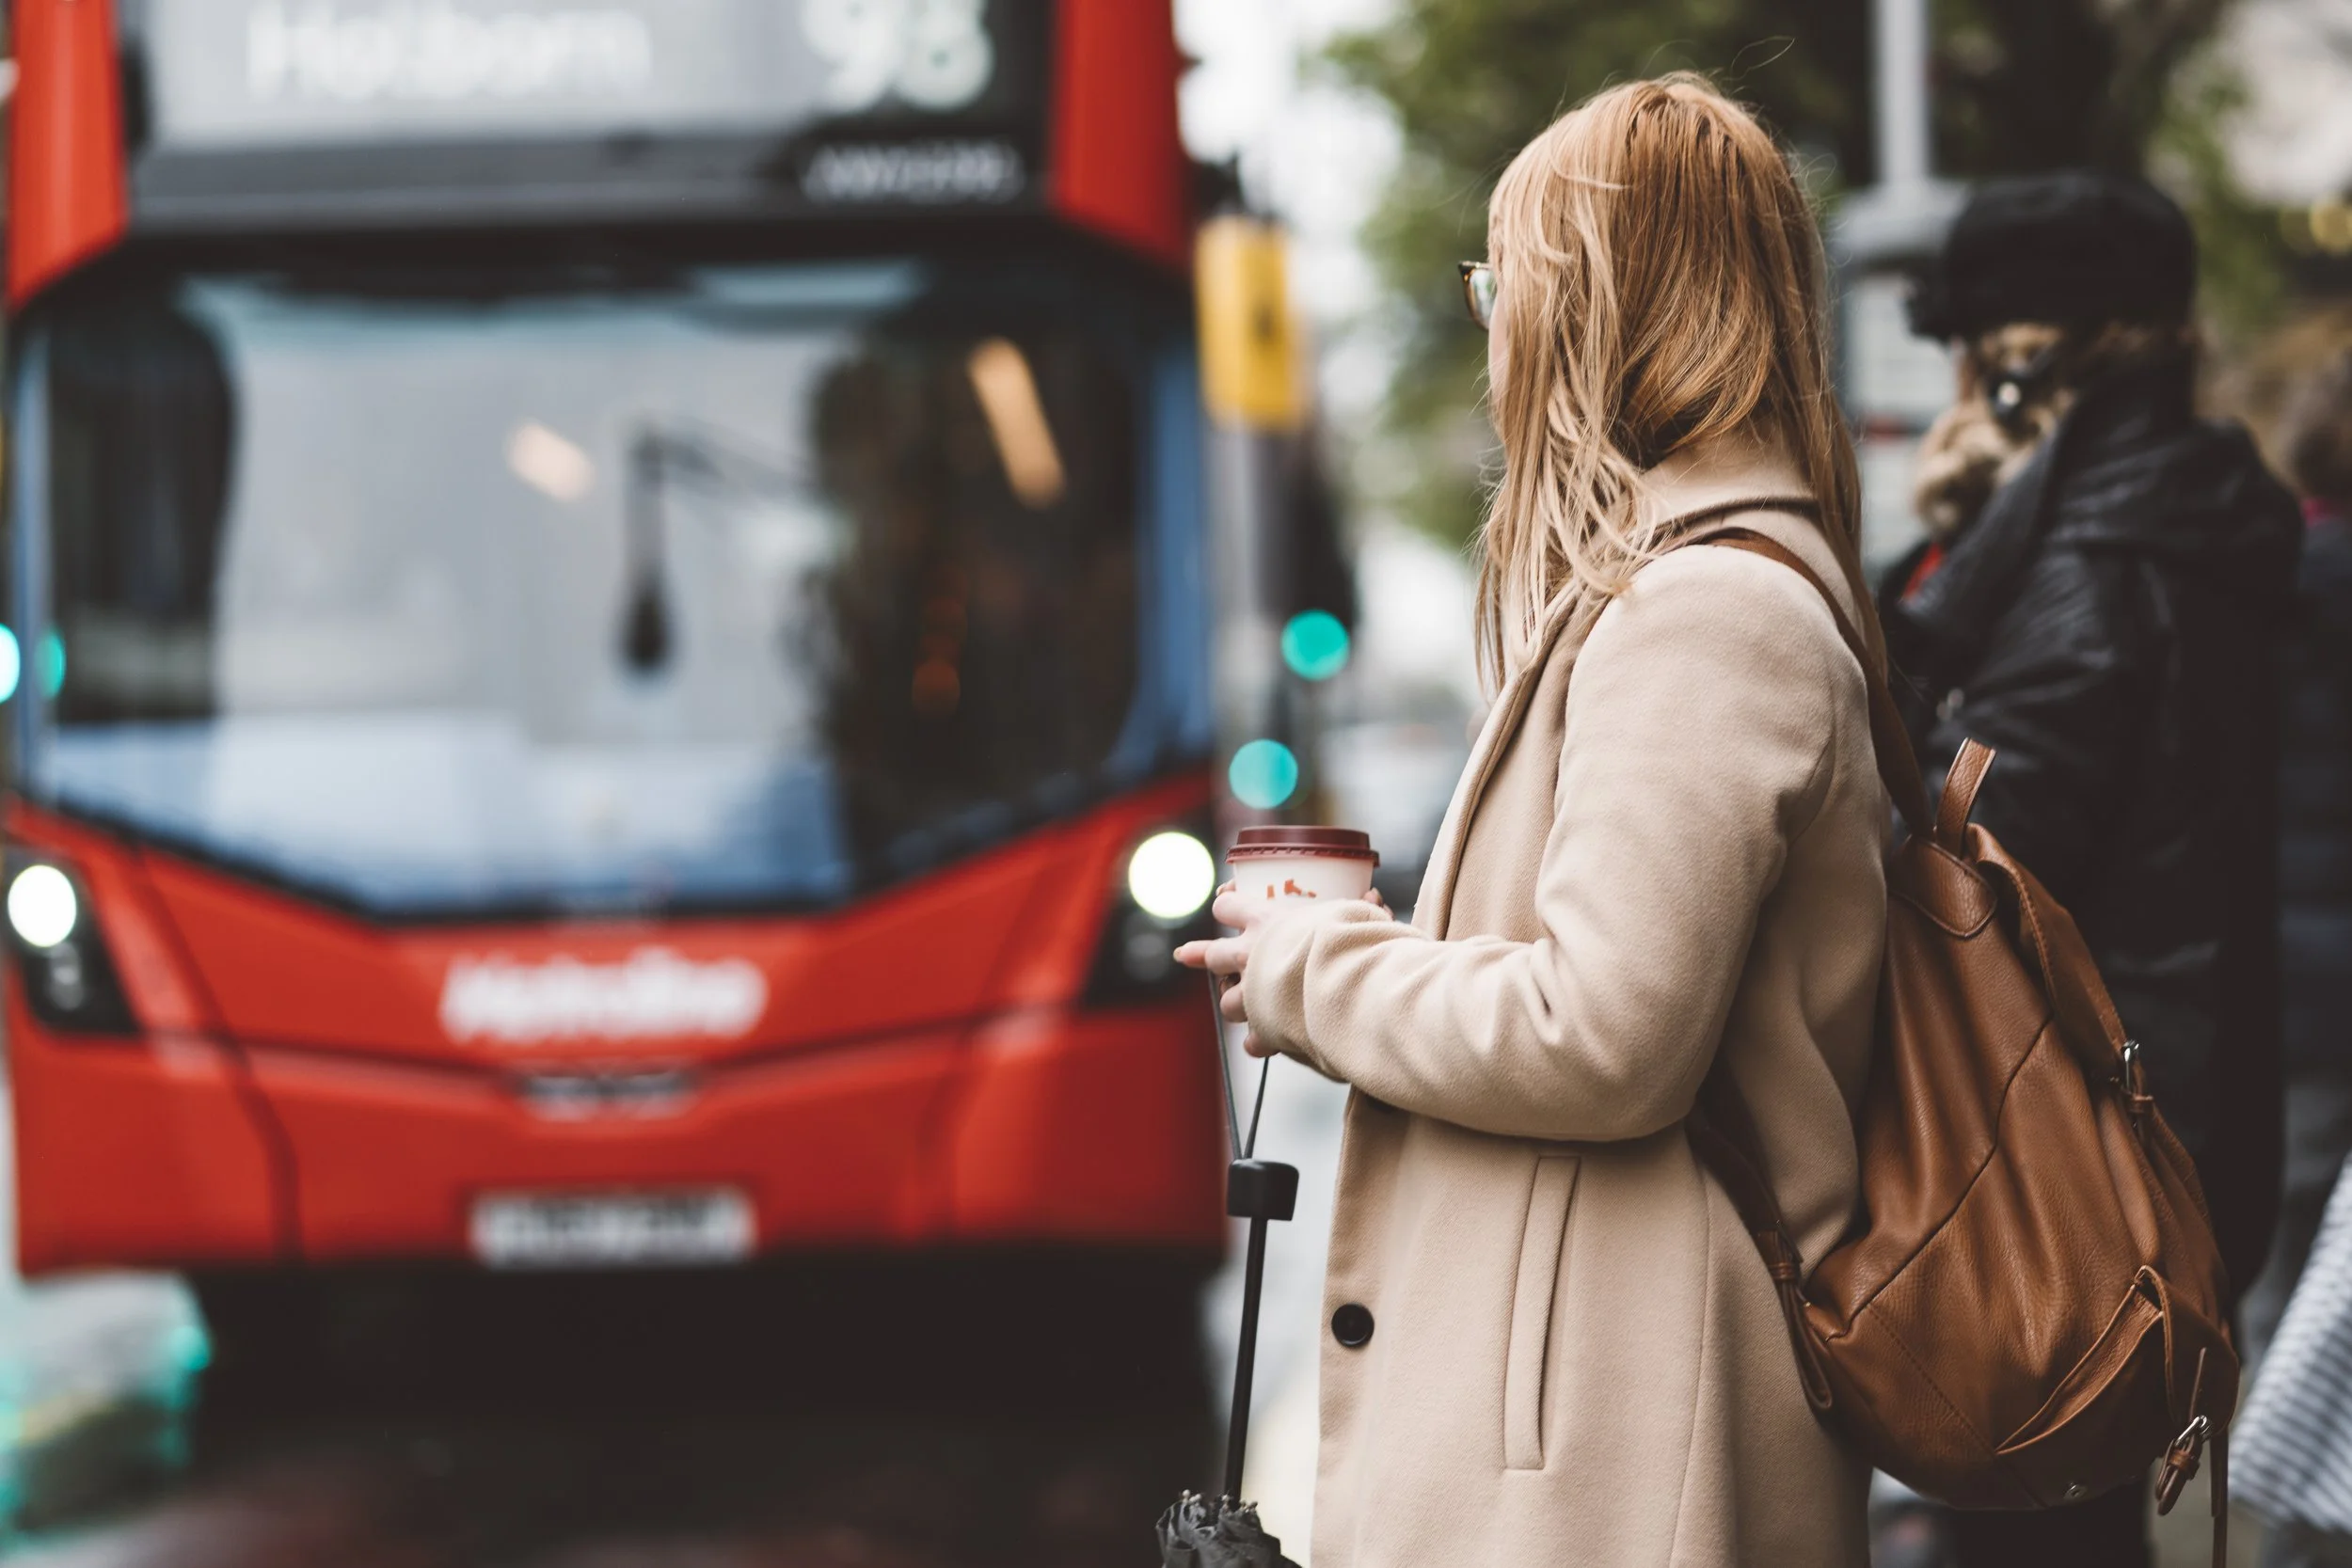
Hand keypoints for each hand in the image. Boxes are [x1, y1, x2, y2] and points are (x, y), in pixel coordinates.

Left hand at [1173, 881, 1392, 1056]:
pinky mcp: (1263, 1027)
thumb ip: (1359, 907)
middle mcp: (1250, 955)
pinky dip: (1257, 1041)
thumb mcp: (1357, 914)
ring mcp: (1253, 993)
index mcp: (1266, 920)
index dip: (1227, 905)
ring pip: (1227, 1001)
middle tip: (1186, 954)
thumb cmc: (1352, 941)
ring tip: (1242, 1007)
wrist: (1346, 981)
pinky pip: (1251, 1039)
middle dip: (1200, 954)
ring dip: (1235, 1003)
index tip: (1225, 904)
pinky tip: (1263, 1043)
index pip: (1229, 907)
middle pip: (1213, 954)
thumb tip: (1373, 894)